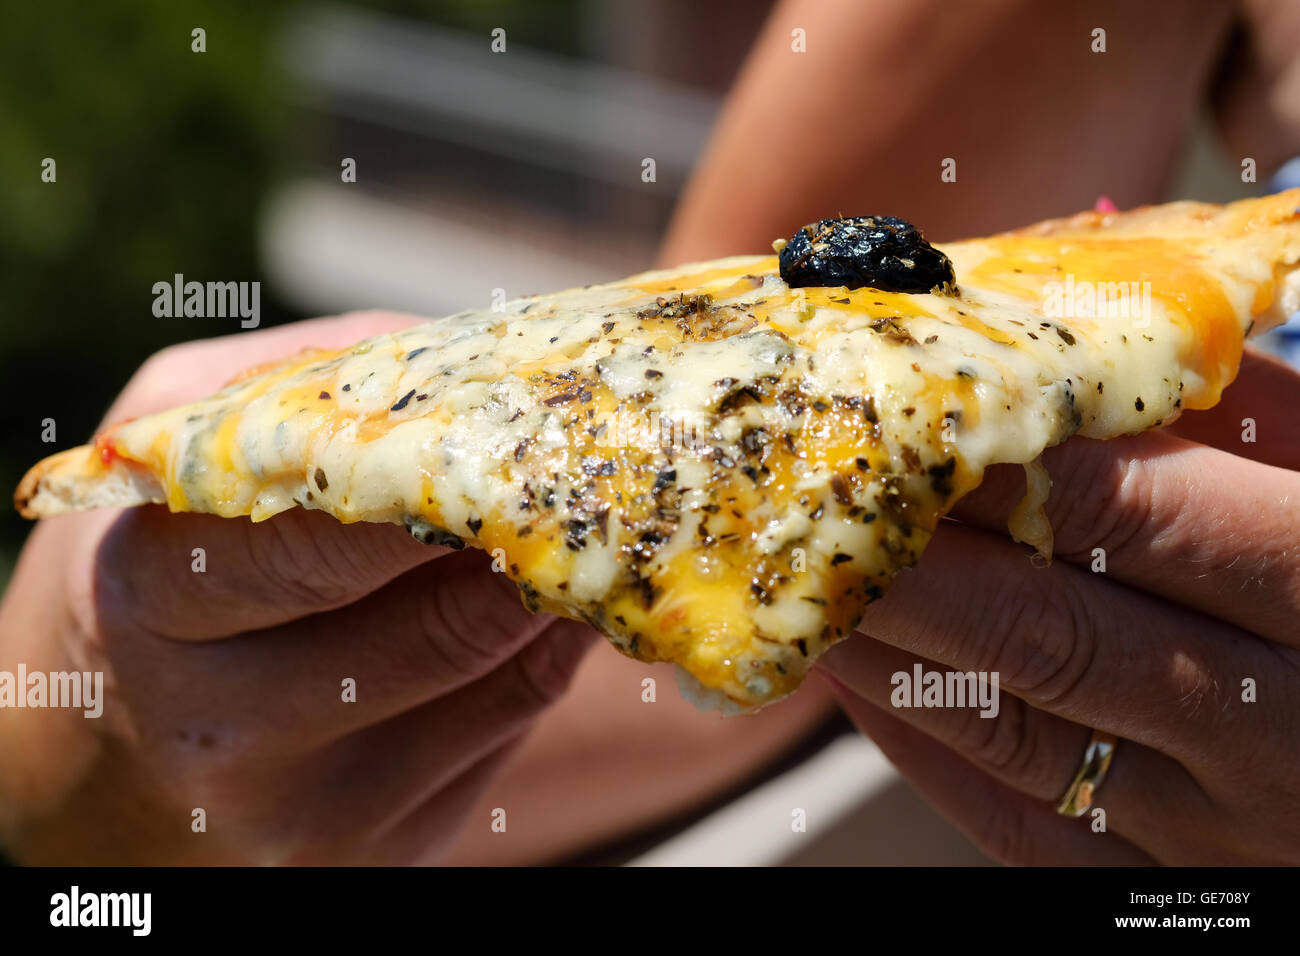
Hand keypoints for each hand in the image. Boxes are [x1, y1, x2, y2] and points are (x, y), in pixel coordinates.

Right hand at [0, 312, 596, 864]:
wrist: (127, 745)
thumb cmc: (172, 560)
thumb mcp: (190, 444)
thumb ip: (318, 389)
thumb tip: (489, 365)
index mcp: (154, 607)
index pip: (318, 548)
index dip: (437, 489)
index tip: (521, 434)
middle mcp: (228, 734)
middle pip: (439, 629)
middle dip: (533, 541)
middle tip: (600, 469)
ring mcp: (313, 812)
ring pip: (499, 679)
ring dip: (564, 590)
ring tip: (599, 517)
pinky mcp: (385, 850)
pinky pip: (512, 725)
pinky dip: (553, 647)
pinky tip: (564, 595)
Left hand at [816, 348, 1299, 864]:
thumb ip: (1256, 422)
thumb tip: (1092, 358)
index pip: (1135, 515)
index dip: (1002, 463)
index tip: (908, 416)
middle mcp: (1280, 730)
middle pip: (1048, 628)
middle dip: (911, 559)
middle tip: (807, 495)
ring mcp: (1220, 831)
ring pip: (1013, 730)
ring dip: (891, 648)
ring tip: (802, 578)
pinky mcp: (1168, 891)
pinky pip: (1017, 827)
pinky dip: (922, 747)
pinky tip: (855, 679)